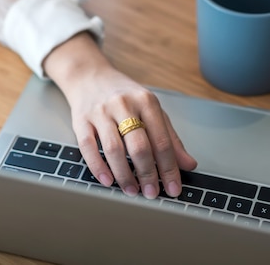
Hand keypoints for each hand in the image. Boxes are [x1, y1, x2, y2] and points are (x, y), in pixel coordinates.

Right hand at [43, 32, 197, 198]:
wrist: (89, 76)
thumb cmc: (123, 95)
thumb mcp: (151, 110)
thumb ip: (170, 137)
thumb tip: (188, 164)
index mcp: (146, 101)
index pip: (162, 140)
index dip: (169, 168)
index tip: (174, 188)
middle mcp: (124, 104)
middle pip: (139, 145)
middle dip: (148, 174)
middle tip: (152, 193)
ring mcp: (101, 112)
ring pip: (114, 149)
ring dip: (124, 174)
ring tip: (132, 190)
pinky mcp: (81, 120)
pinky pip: (88, 147)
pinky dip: (98, 167)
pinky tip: (107, 180)